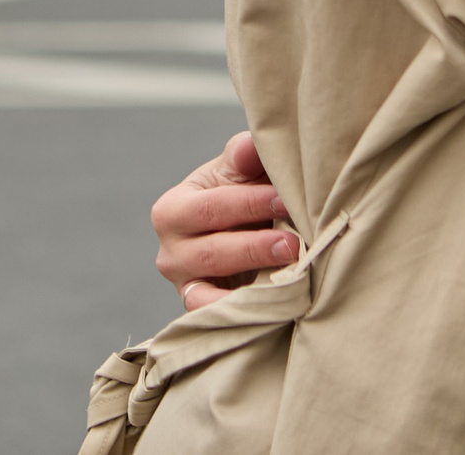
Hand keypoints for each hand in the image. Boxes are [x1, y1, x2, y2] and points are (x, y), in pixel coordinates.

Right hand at [150, 131, 294, 310]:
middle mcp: (170, 252)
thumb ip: (243, 156)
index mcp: (173, 209)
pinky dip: (240, 315)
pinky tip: (272, 303)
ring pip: (212, 291)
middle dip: (256, 246)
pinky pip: (215, 319)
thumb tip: (251, 146)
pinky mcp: (202, 312)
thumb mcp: (238, 172)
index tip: (286, 199)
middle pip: (213, 251)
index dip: (250, 204)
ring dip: (254, 280)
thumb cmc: (241, 195)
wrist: (244, 233)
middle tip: (294, 241)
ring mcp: (184, 286)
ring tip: (290, 268)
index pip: (211, 207)